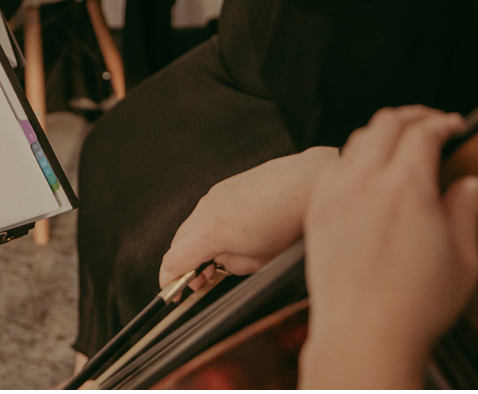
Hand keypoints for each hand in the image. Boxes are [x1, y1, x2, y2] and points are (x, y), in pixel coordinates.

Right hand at [159, 147, 338, 290]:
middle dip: (184, 264)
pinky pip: (207, 211)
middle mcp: (206, 209)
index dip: (169, 280)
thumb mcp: (259, 261)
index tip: (172, 293)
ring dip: (197, 244)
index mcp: (210, 232)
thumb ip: (230, 265)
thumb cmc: (288, 223)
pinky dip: (209, 227)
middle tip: (199, 282)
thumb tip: (219, 263)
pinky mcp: (227, 185)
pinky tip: (231, 236)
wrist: (308, 183)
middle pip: (178, 242)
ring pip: (192, 225)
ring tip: (219, 259)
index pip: (173, 260)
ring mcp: (215, 193)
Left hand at [300, 106, 477, 388]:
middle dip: (414, 117)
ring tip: (401, 146)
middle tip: (431, 125)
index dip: (444, 123)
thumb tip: (476, 185)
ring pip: (357, 139)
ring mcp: (336, 193)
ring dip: (382, 134)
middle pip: (387, 123)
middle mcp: (366, 182)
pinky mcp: (317, 209)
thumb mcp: (463, 258)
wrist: (363, 335)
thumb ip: (468, 210)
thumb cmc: (413, 306)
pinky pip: (334, 164)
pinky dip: (354, 157)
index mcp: (406, 188)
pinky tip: (367, 174)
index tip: (455, 127)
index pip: (424, 131)